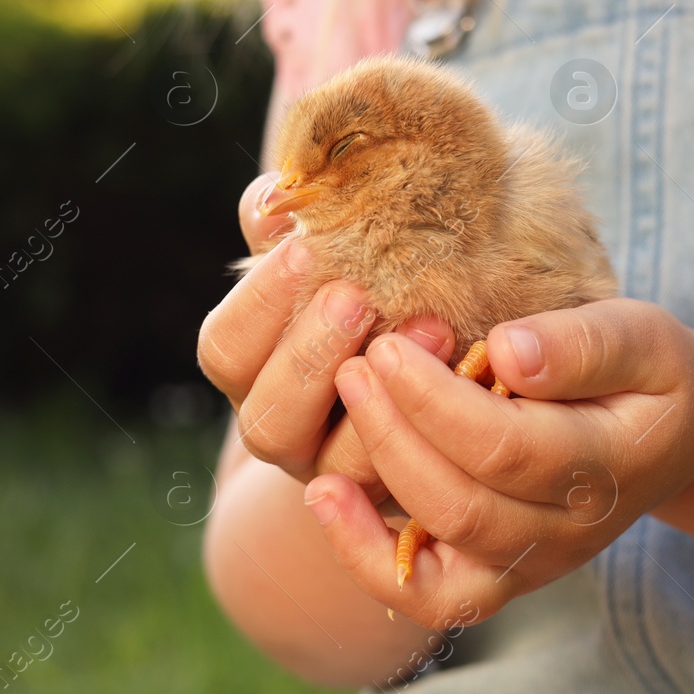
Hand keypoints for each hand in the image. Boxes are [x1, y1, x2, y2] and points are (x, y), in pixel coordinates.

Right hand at [197, 174, 454, 499]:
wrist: (456, 352)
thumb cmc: (380, 279)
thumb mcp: (334, 250)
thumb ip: (296, 228)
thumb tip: (275, 198)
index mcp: (254, 370)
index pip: (225, 349)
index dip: (260, 303)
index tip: (308, 248)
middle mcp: (286, 432)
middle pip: (266, 418)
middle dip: (312, 353)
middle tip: (359, 294)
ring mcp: (342, 475)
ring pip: (334, 465)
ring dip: (378, 399)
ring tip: (431, 325)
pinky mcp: (406, 495)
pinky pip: (406, 485)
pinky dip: (430, 431)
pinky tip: (467, 372)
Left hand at [304, 299, 693, 627]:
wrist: (672, 435)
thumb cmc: (649, 372)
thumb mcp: (641, 334)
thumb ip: (582, 345)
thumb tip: (506, 352)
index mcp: (608, 468)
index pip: (503, 447)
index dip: (434, 400)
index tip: (387, 344)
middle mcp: (568, 535)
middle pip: (460, 504)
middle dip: (393, 433)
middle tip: (356, 365)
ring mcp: (530, 565)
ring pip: (436, 558)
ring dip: (377, 481)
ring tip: (342, 406)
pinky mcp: (496, 577)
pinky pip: (426, 595)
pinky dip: (366, 556)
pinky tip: (324, 494)